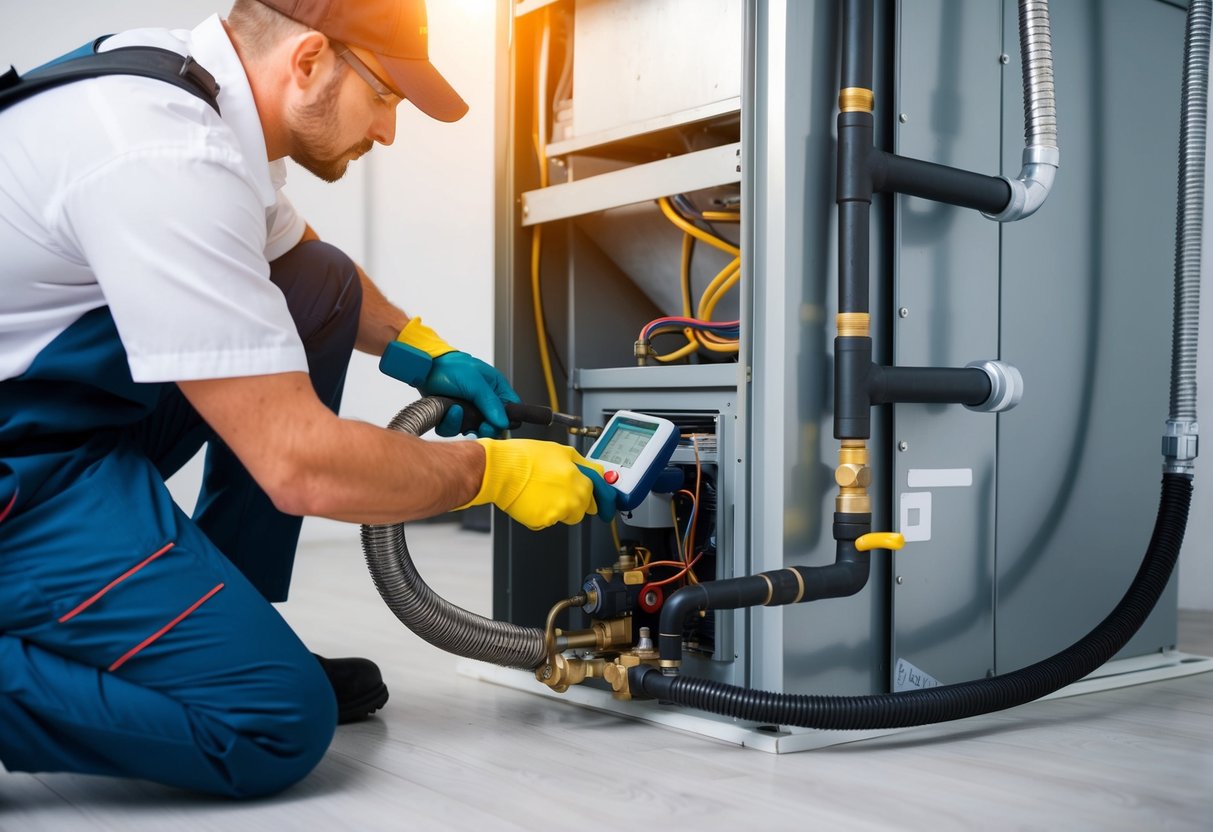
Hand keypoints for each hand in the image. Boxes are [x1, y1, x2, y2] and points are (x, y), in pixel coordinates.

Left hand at [380, 317, 518, 437]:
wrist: (425, 368)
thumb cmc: (451, 367)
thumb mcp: (475, 383)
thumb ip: (490, 403)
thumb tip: (504, 422)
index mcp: (497, 389)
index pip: (512, 410)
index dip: (506, 420)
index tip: (495, 424)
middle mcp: (485, 401)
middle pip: (493, 426)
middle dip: (484, 428)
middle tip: (479, 427)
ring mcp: (469, 410)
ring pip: (473, 430)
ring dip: (463, 425)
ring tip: (455, 411)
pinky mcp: (454, 417)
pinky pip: (455, 430)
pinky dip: (449, 424)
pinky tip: (447, 411)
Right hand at [462, 439, 617, 529]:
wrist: (501, 470)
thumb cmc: (526, 458)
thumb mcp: (561, 451)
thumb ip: (584, 464)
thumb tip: (597, 471)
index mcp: (580, 482)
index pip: (601, 496)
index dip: (603, 500)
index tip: (606, 508)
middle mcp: (572, 500)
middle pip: (583, 509)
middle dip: (576, 501)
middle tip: (559, 489)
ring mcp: (557, 513)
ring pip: (565, 516)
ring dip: (559, 508)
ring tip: (542, 492)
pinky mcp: (541, 522)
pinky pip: (547, 521)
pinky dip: (541, 513)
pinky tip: (533, 499)